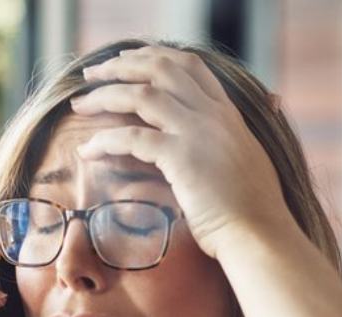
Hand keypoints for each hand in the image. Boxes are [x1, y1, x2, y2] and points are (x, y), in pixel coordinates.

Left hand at [71, 46, 294, 257]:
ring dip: (105, 96)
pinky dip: (104, 141)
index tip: (125, 61)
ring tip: (79, 105)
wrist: (261, 235)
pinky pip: (132, 138)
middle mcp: (214, 115)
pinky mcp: (182, 158)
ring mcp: (199, 133)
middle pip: (161, 68)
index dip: (154, 56)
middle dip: (121, 66)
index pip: (190, 66)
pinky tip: (87, 151)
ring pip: (141, 95)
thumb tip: (241, 130)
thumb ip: (232, 142)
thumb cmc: (253, 212)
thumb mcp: (248, 163)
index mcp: (228, 114)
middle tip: (92, 74)